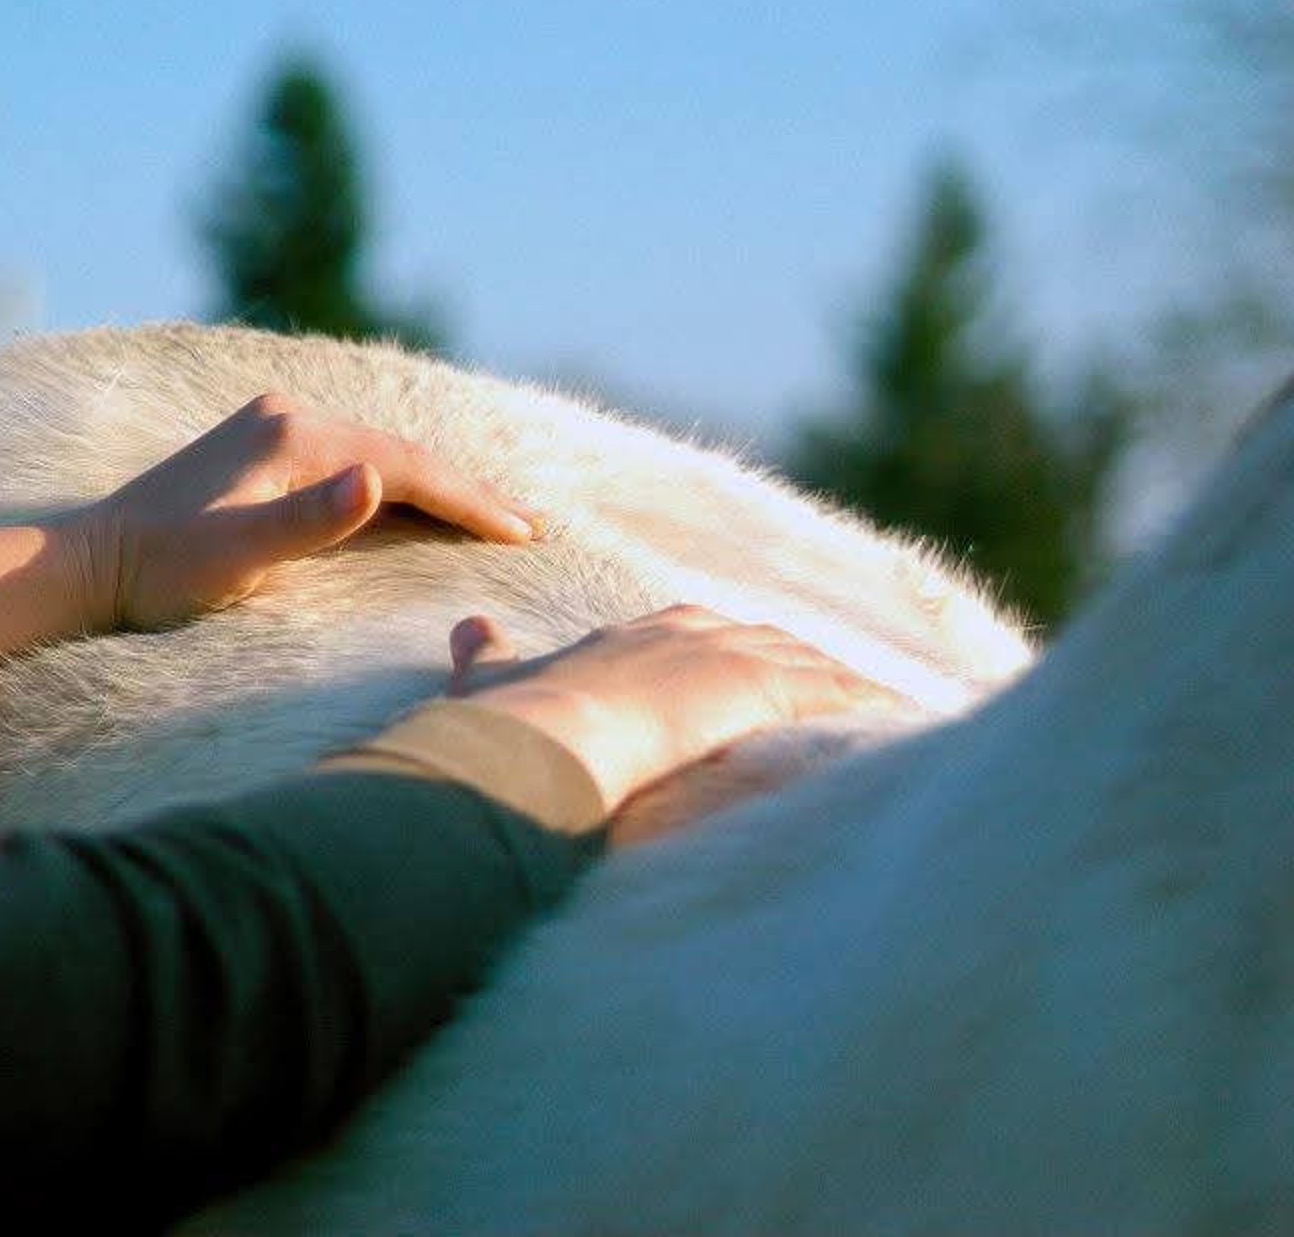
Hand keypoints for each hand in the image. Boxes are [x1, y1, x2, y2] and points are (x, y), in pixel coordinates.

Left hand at [85, 392, 542, 629]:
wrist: (87, 562)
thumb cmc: (159, 573)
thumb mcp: (233, 558)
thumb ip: (306, 521)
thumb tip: (378, 479)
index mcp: (293, 437)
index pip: (407, 466)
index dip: (470, 502)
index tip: (523, 533)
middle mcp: (288, 417)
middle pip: (402, 451)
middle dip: (469, 490)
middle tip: (534, 524)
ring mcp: (273, 427)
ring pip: (380, 453)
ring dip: (437, 486)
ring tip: (494, 516)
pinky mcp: (261, 447)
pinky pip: (352, 459)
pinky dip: (397, 483)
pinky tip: (417, 502)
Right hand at [445, 605, 909, 814]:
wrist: (538, 741)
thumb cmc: (509, 725)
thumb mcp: (490, 682)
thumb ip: (487, 656)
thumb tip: (470, 627)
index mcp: (632, 633)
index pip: (700, 634)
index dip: (730, 653)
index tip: (751, 669)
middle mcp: (685, 630)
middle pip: (764, 640)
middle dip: (798, 662)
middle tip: (835, 686)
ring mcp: (724, 653)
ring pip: (805, 665)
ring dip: (845, 687)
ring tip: (884, 709)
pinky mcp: (757, 686)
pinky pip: (830, 694)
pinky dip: (866, 708)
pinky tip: (897, 721)